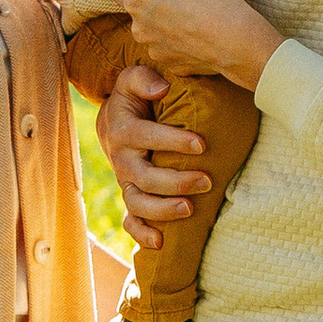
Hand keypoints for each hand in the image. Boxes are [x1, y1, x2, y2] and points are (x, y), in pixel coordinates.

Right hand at [98, 60, 207, 255]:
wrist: (115, 117)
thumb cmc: (134, 96)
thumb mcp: (132, 78)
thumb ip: (143, 78)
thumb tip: (161, 88)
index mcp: (121, 129)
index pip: (145, 136)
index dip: (172, 142)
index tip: (201, 145)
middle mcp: (121, 159)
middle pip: (143, 177)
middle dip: (175, 181)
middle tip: (207, 181)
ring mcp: (125, 181)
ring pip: (137, 203)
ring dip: (162, 211)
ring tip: (190, 209)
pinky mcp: (130, 195)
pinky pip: (129, 220)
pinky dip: (141, 234)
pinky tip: (161, 243)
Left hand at [122, 0, 280, 87]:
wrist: (236, 41)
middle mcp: (139, 28)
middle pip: (139, 13)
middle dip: (155, 5)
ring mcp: (155, 50)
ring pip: (155, 34)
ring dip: (168, 26)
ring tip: (194, 17)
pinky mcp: (173, 67)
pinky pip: (174, 52)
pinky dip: (184, 46)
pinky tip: (202, 37)